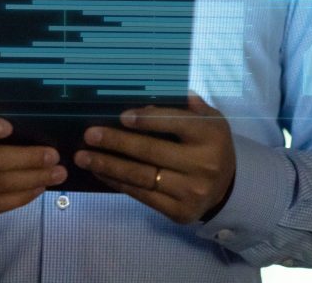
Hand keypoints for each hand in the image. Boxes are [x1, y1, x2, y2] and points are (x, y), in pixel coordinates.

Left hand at [72, 91, 235, 223]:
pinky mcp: (179, 212)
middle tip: (90, 135)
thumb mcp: (207, 120)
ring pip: (141, 177)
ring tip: (83, 158)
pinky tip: (100, 173)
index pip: (175, 123)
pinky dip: (117, 183)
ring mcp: (190, 191)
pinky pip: (142, 196)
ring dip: (108, 166)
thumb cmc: (209, 144)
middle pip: (151, 152)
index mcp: (210, 135)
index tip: (121, 116)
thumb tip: (149, 100)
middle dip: (116, 143)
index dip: (147, 120)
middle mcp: (202, 165)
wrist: (227, 187)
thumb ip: (184, 107)